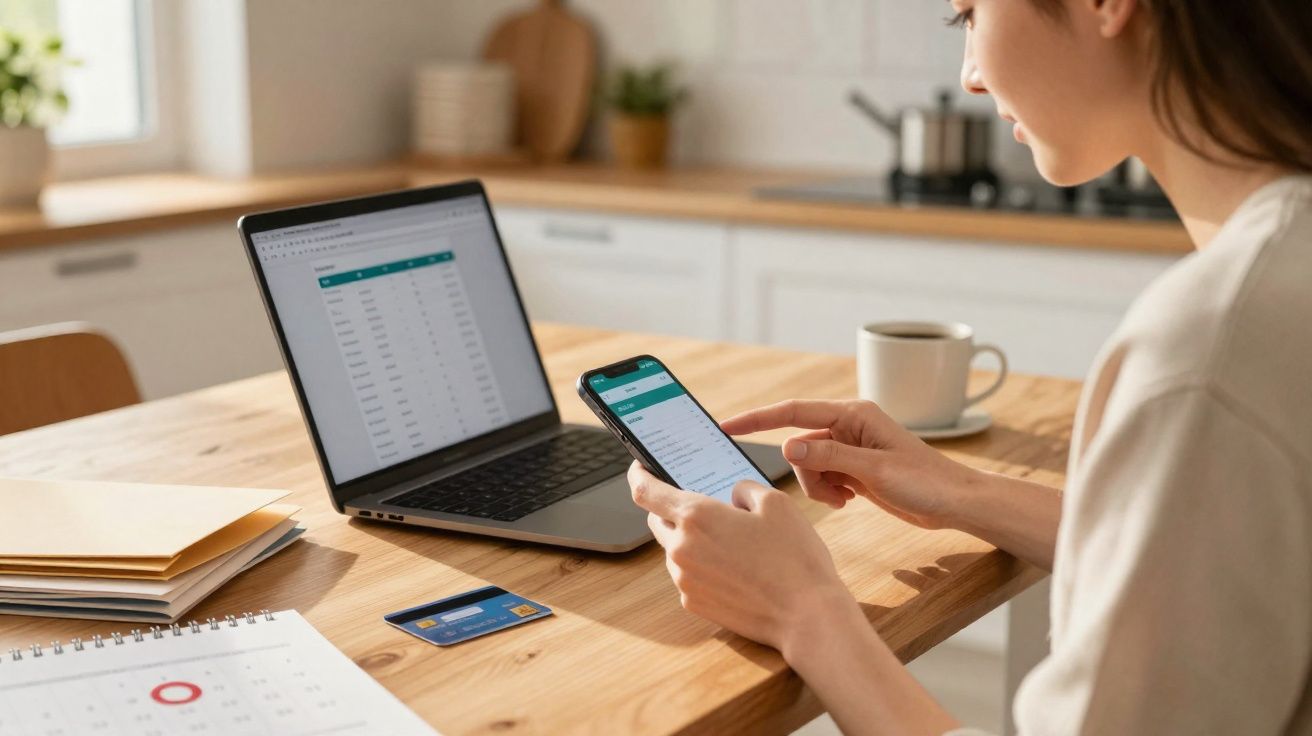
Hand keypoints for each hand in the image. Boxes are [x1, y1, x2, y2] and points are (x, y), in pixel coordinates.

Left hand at [628, 462, 858, 654]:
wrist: (806, 615)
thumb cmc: (794, 557)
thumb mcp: (775, 503)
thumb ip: (743, 489)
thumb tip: (731, 496)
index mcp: (696, 516)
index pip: (646, 491)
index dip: (638, 475)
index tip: (639, 468)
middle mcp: (681, 548)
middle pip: (658, 520)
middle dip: (673, 509)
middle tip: (702, 506)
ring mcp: (684, 580)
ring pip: (675, 549)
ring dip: (691, 540)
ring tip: (730, 542)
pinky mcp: (694, 604)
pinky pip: (688, 575)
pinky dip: (702, 566)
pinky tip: (734, 569)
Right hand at [721, 399, 982, 529]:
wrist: (954, 503)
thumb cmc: (925, 481)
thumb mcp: (874, 469)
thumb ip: (829, 456)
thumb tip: (787, 445)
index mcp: (853, 414)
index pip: (793, 412)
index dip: (757, 420)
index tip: (727, 427)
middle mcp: (848, 427)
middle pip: (799, 445)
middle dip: (806, 473)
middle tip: (835, 494)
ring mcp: (849, 449)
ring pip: (808, 465)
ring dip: (818, 487)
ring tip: (846, 499)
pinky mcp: (853, 469)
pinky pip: (821, 478)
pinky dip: (827, 493)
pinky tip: (850, 500)